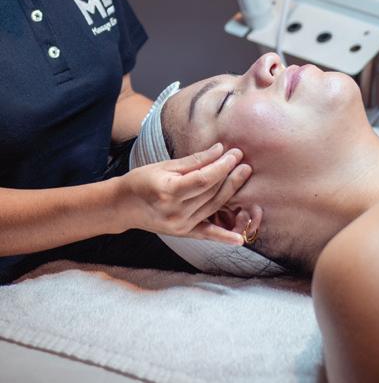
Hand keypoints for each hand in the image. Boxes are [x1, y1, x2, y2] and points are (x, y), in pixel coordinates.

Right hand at [116, 143, 251, 244]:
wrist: (123, 206)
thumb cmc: (141, 181)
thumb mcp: (165, 166)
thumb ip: (194, 160)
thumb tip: (220, 150)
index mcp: (168, 192)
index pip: (204, 179)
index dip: (222, 166)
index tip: (235, 153)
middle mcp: (176, 212)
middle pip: (211, 193)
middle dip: (230, 176)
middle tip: (243, 161)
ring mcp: (180, 225)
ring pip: (213, 207)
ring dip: (231, 191)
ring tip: (243, 175)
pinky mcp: (183, 233)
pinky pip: (207, 234)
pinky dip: (223, 237)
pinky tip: (239, 240)